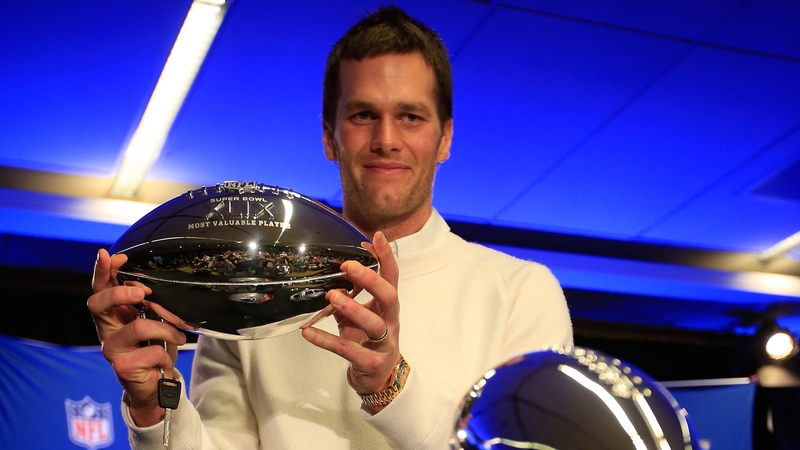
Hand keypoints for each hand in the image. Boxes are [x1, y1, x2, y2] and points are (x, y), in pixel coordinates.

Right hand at [87, 249, 186, 425]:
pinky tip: (165, 360)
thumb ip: (148, 304)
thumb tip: (150, 288)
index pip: (100, 289)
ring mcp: (112, 350)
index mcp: (113, 315)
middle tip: (142, 293)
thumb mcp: (153, 321)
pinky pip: (151, 352)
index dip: (101, 271)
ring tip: (178, 335)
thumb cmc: (153, 348)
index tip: (109, 255)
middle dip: (120, 292)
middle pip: (97, 303)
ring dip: (164, 330)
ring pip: (137, 327)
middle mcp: (106, 330)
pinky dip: (165, 353)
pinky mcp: (122, 368)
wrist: (155, 385)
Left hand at [300, 231, 399, 411]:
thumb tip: (337, 267)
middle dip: (371, 280)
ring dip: (353, 308)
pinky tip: (308, 332)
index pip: (392, 278)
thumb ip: (351, 293)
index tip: (376, 237)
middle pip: (390, 297)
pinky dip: (326, 340)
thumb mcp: (360, 314)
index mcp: (388, 307)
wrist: (378, 379)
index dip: (386, 257)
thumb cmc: (367, 340)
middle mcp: (390, 322)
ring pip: (374, 325)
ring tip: (332, 296)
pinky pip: (347, 350)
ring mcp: (383, 344)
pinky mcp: (370, 363)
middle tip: (349, 266)